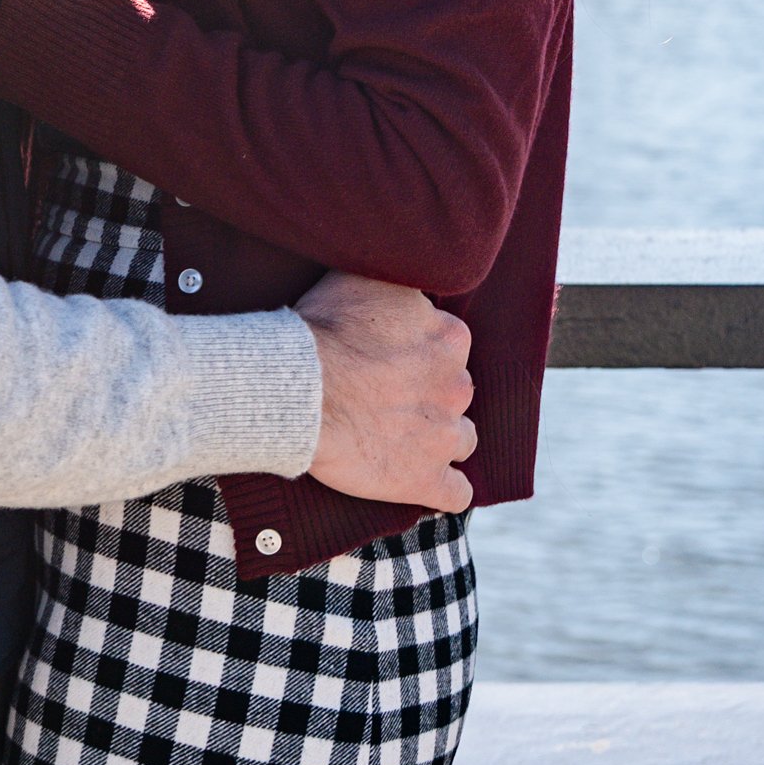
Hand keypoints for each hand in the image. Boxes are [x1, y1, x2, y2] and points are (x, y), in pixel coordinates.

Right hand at [297, 274, 475, 512]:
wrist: (300, 387)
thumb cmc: (322, 329)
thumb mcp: (361, 279)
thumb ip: (395, 283)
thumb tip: (402, 270)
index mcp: (448, 338)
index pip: (449, 347)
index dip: (420, 355)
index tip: (393, 361)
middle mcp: (456, 385)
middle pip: (455, 392)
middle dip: (430, 396)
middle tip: (388, 398)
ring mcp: (444, 435)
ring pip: (463, 439)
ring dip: (440, 440)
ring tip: (405, 441)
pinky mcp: (425, 479)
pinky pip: (455, 493)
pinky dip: (445, 491)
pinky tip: (428, 486)